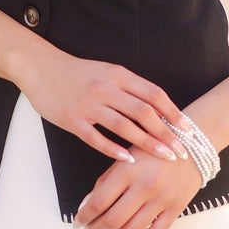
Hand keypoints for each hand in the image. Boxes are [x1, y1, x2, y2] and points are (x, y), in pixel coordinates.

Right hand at [14, 46, 189, 165]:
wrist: (40, 67)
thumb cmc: (77, 72)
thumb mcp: (107, 71)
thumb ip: (129, 88)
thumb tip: (157, 109)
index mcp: (118, 75)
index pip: (153, 94)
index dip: (173, 112)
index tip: (188, 129)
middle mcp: (106, 88)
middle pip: (143, 113)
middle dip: (166, 133)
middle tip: (181, 151)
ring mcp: (88, 105)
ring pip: (124, 127)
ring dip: (147, 144)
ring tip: (164, 157)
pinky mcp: (72, 119)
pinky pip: (96, 138)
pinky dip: (114, 150)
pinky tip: (129, 161)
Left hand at [74, 148, 203, 228]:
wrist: (193, 145)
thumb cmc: (155, 149)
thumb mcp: (127, 156)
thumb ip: (106, 180)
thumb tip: (88, 205)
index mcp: (128, 170)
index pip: (98, 202)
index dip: (84, 216)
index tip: (77, 222)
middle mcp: (145, 186)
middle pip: (113, 220)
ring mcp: (162, 199)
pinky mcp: (176, 208)